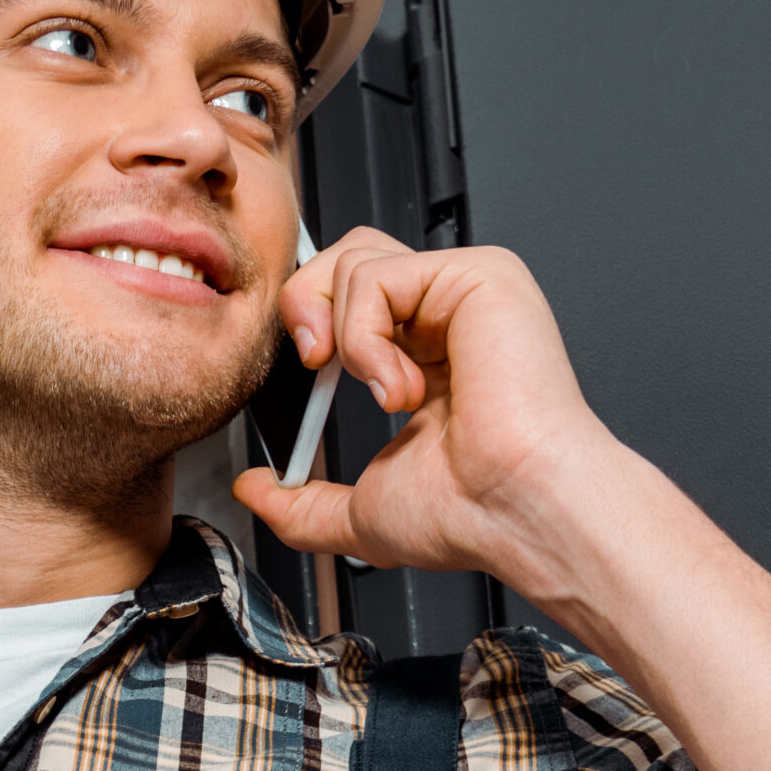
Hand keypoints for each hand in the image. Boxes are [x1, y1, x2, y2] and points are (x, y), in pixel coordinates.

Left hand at [232, 229, 618, 583]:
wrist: (515, 512)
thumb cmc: (470, 513)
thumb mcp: (360, 513)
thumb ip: (300, 504)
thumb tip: (254, 491)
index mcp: (426, 359)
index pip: (350, 301)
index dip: (314, 328)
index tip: (314, 381)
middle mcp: (447, 317)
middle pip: (347, 257)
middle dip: (308, 308)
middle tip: (319, 367)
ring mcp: (465, 291)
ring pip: (355, 258)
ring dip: (348, 340)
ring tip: (392, 395)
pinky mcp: (479, 275)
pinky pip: (377, 274)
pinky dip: (367, 338)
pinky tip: (405, 386)